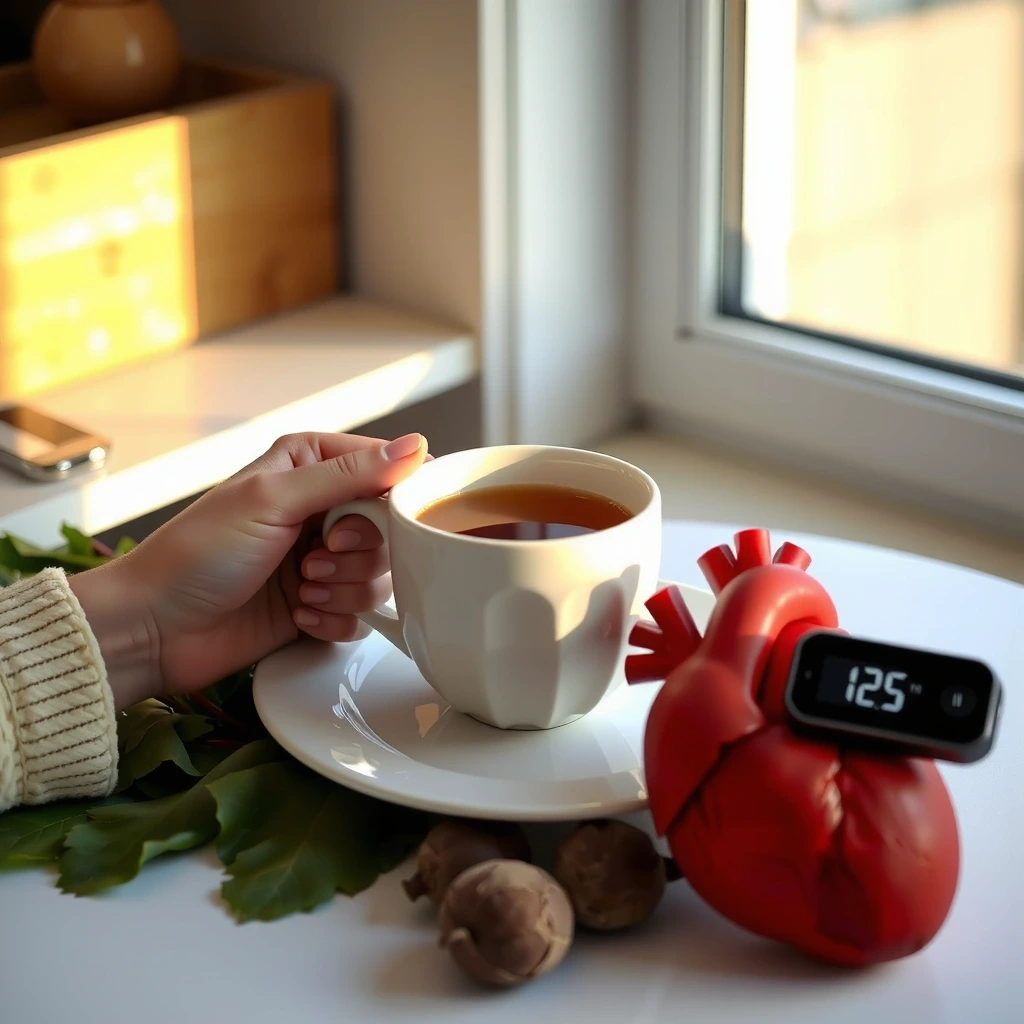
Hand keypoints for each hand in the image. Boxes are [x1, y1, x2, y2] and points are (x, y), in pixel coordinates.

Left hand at [70, 431, 428, 708]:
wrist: (157, 628)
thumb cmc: (198, 554)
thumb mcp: (274, 499)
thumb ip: (350, 474)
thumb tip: (415, 447)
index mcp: (309, 467)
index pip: (385, 469)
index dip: (385, 501)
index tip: (350, 524)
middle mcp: (321, 511)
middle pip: (390, 530)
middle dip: (356, 554)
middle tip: (313, 560)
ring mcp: (322, 561)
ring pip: (381, 576)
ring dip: (342, 589)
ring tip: (300, 589)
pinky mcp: (320, 606)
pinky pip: (362, 616)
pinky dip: (333, 620)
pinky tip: (298, 616)